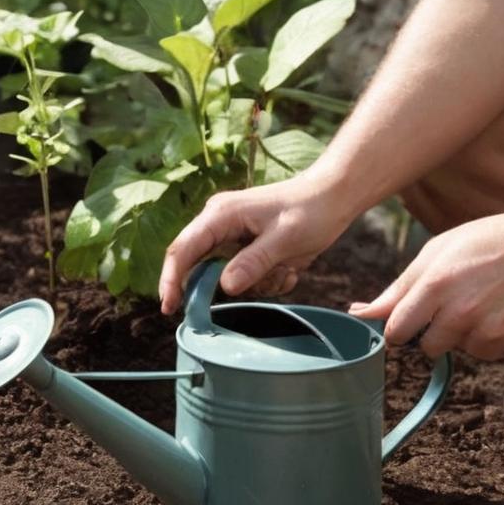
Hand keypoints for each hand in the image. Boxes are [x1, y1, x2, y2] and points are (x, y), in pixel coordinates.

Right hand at [158, 172, 356, 314]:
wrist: (335, 196)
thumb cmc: (311, 210)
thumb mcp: (285, 239)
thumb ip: (253, 262)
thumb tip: (225, 287)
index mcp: (220, 215)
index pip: (182, 249)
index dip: (171, 279)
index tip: (169, 308)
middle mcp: (219, 224)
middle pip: (196, 264)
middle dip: (217, 287)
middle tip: (230, 302)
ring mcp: (232, 236)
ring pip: (224, 275)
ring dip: (255, 283)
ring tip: (285, 270)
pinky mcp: (247, 247)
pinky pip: (244, 276)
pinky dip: (266, 281)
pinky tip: (290, 269)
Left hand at [349, 209, 503, 358]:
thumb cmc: (486, 242)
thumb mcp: (436, 253)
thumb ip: (397, 289)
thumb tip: (359, 313)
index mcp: (435, 285)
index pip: (396, 331)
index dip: (397, 328)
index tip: (405, 320)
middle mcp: (459, 311)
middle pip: (424, 346)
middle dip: (429, 331)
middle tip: (449, 304)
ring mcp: (486, 328)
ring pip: (454, 350)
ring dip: (459, 334)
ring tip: (478, 301)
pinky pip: (482, 353)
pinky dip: (484, 339)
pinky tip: (496, 311)